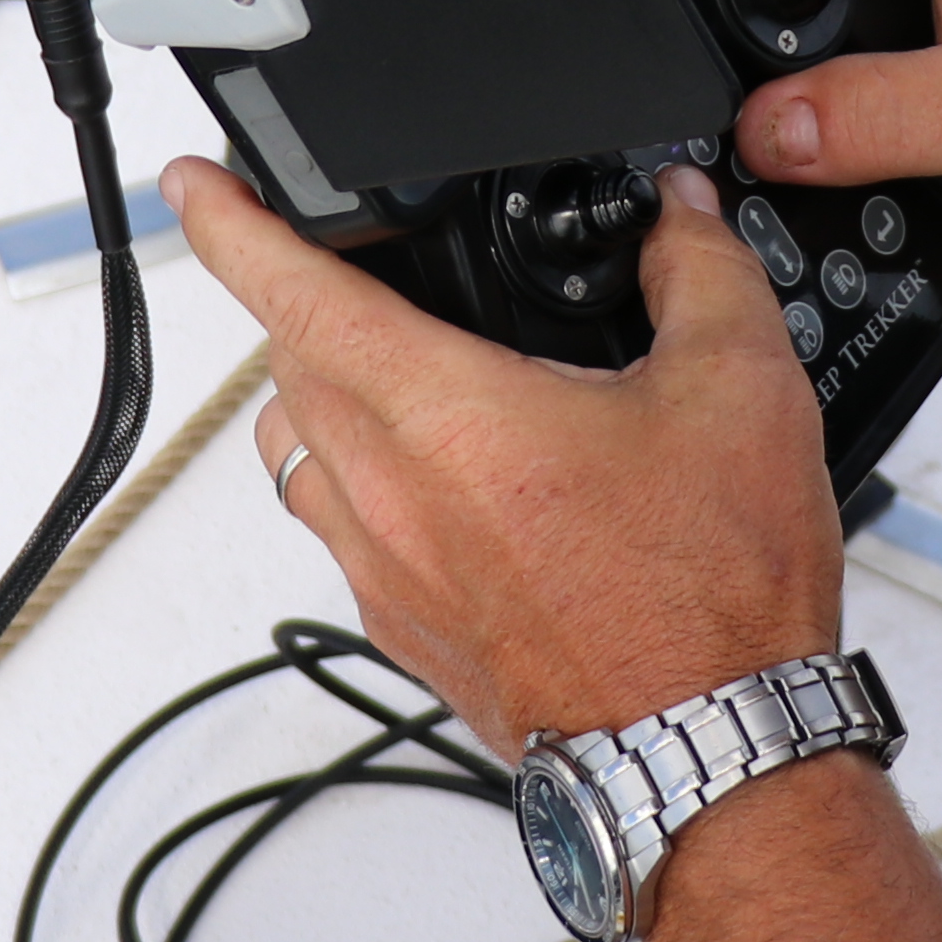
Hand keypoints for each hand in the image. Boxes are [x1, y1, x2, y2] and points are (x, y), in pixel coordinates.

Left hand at [165, 155, 844, 755]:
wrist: (707, 755)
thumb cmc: (709, 598)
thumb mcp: (741, 390)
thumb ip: (701, 269)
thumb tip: (681, 213)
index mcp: (447, 414)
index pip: (292, 291)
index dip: (229, 222)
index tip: (199, 186)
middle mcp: (388, 493)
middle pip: (288, 365)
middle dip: (311, 301)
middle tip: (365, 271)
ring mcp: (384, 570)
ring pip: (300, 453)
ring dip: (329, 396)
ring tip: (404, 373)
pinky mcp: (401, 629)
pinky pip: (341, 531)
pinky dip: (365, 485)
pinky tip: (450, 481)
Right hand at [736, 0, 941, 264]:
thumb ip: (882, 109)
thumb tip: (773, 126)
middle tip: (696, 39)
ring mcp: (923, 11)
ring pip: (806, 18)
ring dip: (773, 69)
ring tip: (738, 112)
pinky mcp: (923, 80)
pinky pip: (835, 90)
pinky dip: (809, 124)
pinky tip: (791, 163)